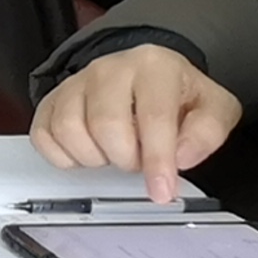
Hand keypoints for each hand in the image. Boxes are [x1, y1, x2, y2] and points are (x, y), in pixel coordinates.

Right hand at [32, 42, 240, 201]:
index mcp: (154, 66)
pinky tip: (88, 152)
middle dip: (125, 158)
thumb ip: (207, 131)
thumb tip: (182, 156)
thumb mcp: (214, 108)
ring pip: (68, 129)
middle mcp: (109, 68)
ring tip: (114, 153)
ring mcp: (75, 82)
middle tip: (139, 160)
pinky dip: (63, 156)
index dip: (157, 159)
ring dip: (95, 157)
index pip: (153, 116)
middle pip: (106, 125)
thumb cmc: (178, 95)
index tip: (162, 191)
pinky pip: (43, 135)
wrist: (147, 75)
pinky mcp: (52, 99)